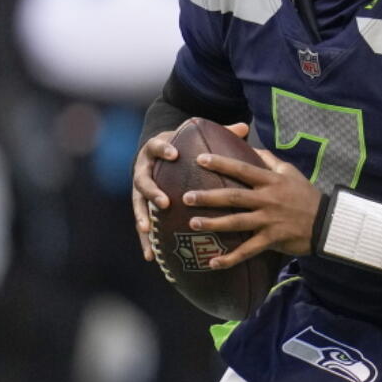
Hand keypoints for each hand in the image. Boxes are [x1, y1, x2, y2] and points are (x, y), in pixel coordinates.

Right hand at [129, 121, 250, 260]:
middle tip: (165, 202)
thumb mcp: (194, 136)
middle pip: (142, 179)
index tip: (174, 154)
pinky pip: (143, 225)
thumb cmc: (182, 145)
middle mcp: (143, 169)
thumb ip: (216, 132)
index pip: (156, 146)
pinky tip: (152, 256)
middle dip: (153, 191)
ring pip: (138, 204)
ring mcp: (140, 190)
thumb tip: (244, 126)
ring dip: (142, 217)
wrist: (157, 153)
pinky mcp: (142, 207)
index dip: (163, 149)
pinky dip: (146, 240)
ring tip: (149, 229)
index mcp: (155, 150)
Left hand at [182, 148, 322, 269]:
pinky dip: (230, 258)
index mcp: (271, 181)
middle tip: (186, 196)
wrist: (326, 221)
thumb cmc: (305, 195)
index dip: (221, 163)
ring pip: (237, 222)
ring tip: (193, 223)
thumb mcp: (290, 172)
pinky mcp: (272, 240)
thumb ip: (269, 159)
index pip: (242, 169)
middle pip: (234, 197)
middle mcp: (268, 199)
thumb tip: (250, 146)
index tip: (200, 159)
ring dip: (213, 224)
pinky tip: (213, 262)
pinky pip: (248, 250)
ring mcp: (269, 221)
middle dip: (208, 197)